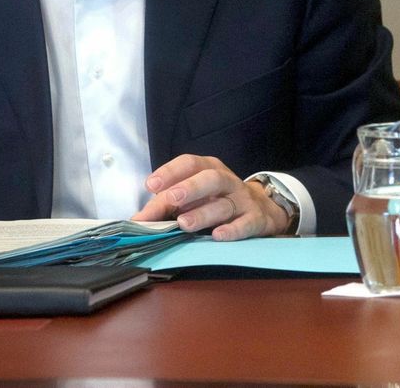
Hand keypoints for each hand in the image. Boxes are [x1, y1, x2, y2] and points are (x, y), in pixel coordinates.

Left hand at [133, 154, 291, 239]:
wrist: (263, 209)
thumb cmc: (218, 200)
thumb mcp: (194, 197)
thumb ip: (166, 205)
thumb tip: (137, 221)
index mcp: (209, 169)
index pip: (190, 163)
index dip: (171, 172)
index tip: (151, 185)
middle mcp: (227, 181)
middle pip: (211, 179)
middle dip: (190, 188)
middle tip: (171, 199)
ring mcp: (242, 200)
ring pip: (224, 204)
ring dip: (204, 213)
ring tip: (184, 224)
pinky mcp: (255, 219)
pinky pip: (245, 224)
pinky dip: (232, 230)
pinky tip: (218, 236)